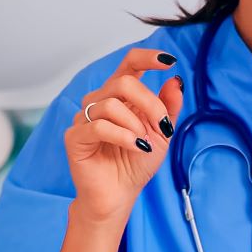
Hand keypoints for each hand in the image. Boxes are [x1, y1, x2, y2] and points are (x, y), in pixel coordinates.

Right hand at [64, 48, 183, 223]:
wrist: (120, 194)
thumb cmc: (136, 162)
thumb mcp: (161, 133)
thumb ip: (167, 107)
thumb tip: (176, 81)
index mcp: (120, 96)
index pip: (129, 64)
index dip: (147, 57)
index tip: (168, 61)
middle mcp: (100, 101)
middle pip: (124, 82)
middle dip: (150, 103)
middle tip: (162, 126)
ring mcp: (84, 118)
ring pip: (111, 104)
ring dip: (135, 126)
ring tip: (143, 144)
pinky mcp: (75, 136)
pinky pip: (99, 126)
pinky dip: (123, 136)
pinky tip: (136, 147)